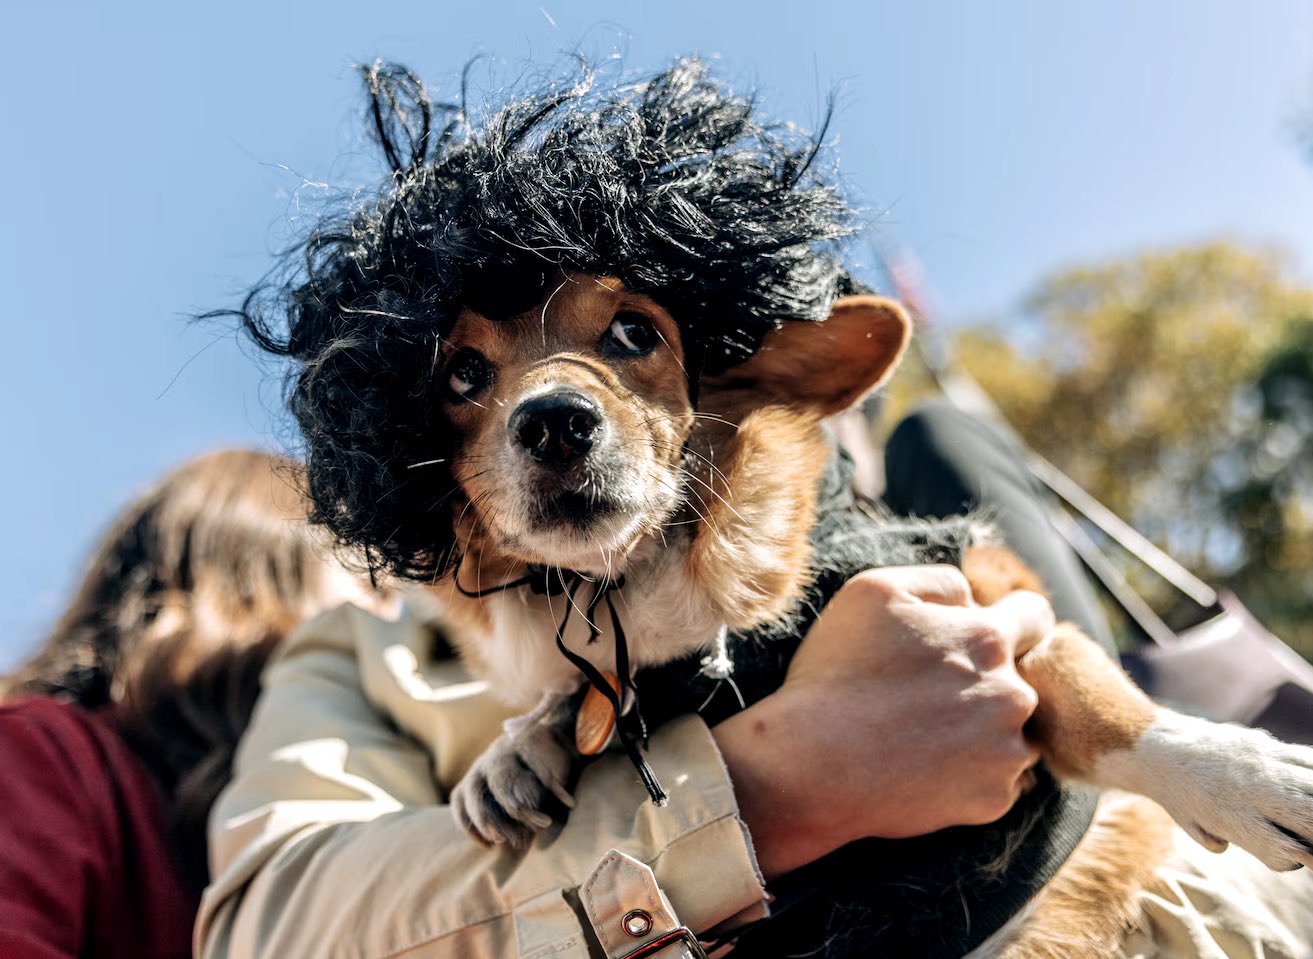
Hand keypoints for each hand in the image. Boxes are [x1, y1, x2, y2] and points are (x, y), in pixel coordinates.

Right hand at [712, 565, 1052, 878]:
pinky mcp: (992, 800)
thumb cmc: (838, 672)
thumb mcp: (874, 590)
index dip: (1009, 617)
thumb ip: (940, 581)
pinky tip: (923, 767)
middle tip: (928, 693)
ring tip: (923, 734)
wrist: (811, 765)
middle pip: (1021, 679)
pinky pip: (996, 780)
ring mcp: (1006, 754)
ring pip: (1013, 732)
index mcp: (988, 640)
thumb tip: (973, 600)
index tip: (980, 633)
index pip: (1035, 615)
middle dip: (987, 680)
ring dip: (984, 729)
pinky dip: (968, 774)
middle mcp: (1012, 696)